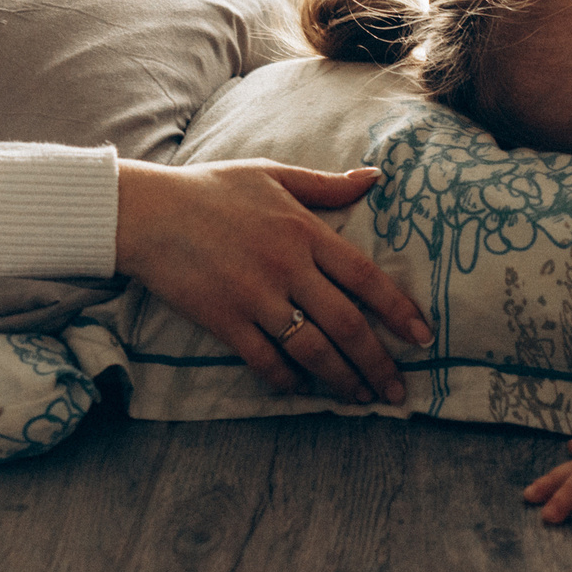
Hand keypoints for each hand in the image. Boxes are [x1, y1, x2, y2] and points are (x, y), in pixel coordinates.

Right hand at [114, 157, 434, 403]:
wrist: (148, 213)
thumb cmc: (211, 189)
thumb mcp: (272, 174)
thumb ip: (326, 184)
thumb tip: (376, 178)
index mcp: (304, 231)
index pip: (365, 277)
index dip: (398, 309)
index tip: (423, 337)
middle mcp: (287, 268)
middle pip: (346, 324)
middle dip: (378, 362)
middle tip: (398, 390)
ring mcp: (255, 298)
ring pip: (312, 350)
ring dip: (341, 379)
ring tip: (360, 397)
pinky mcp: (224, 322)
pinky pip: (264, 360)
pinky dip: (286, 380)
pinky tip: (301, 389)